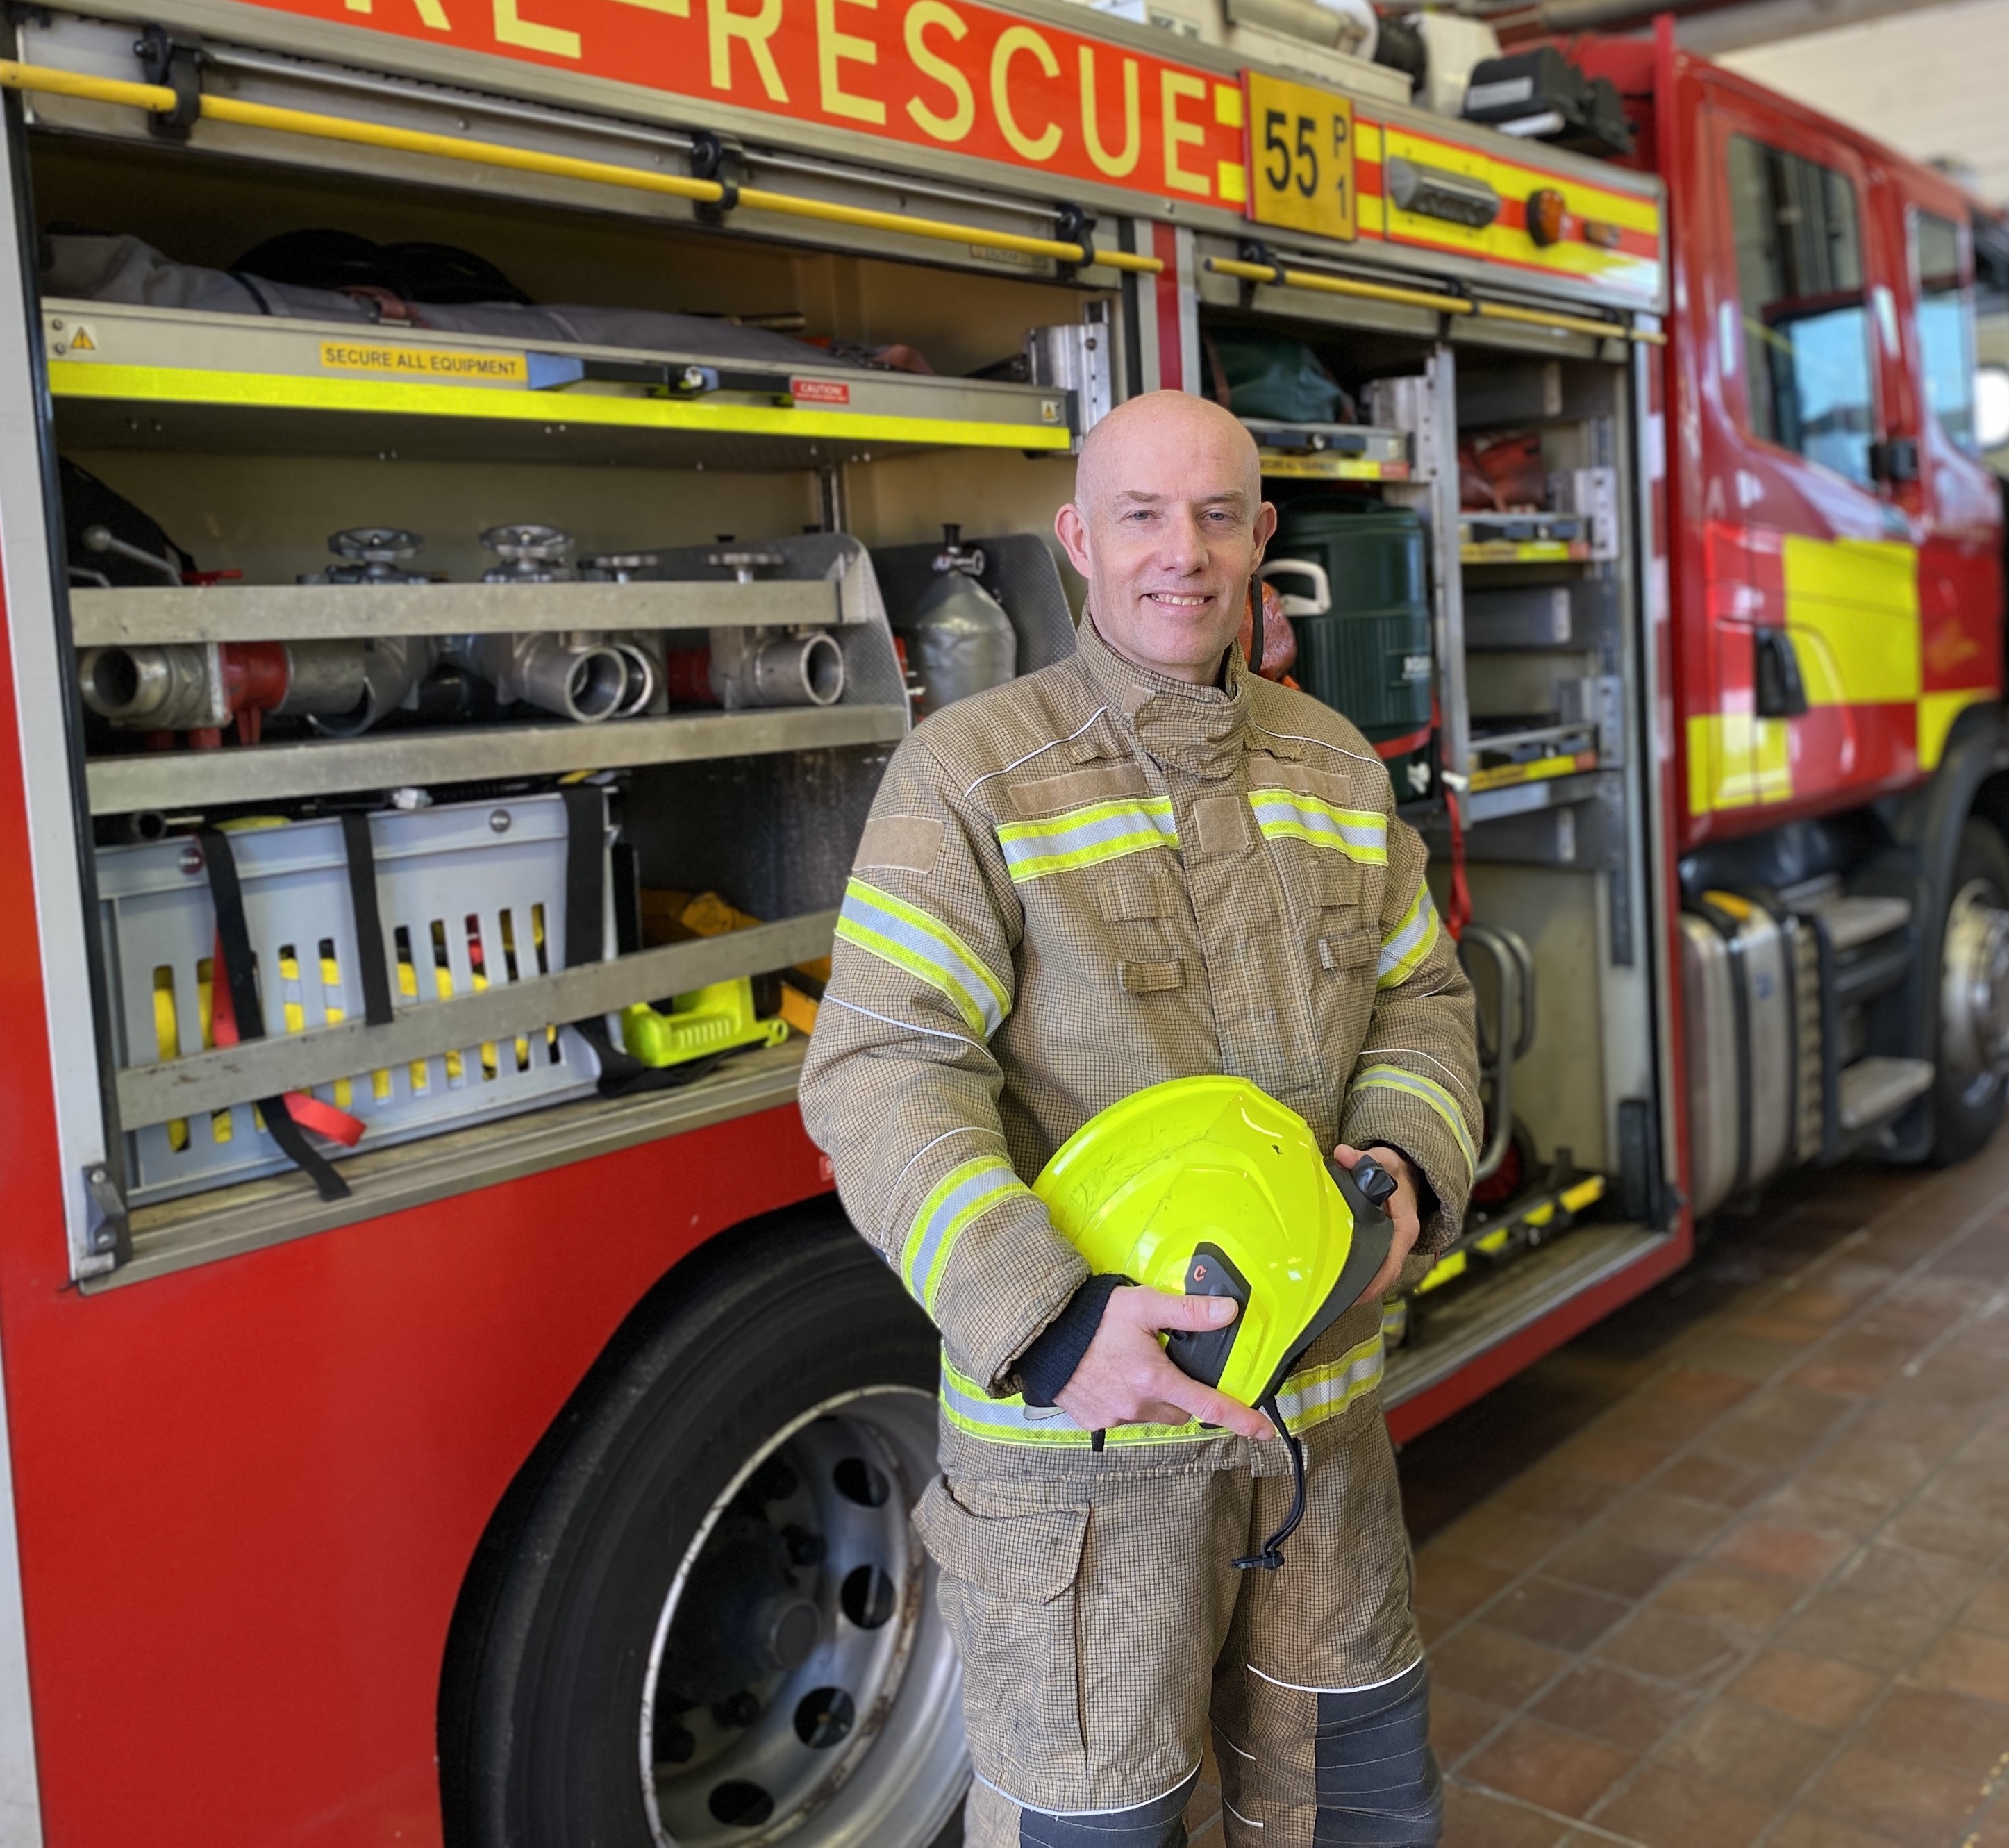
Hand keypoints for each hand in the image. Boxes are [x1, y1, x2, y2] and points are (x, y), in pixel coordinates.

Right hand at [1053, 1286, 1275, 1440]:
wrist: (1043, 1335)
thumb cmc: (1092, 1319)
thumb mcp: (1145, 1305)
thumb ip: (1189, 1311)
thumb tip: (1228, 1311)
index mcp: (1155, 1378)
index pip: (1209, 1405)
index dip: (1241, 1419)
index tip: (1263, 1431)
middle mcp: (1138, 1404)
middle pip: (1180, 1411)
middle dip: (1182, 1394)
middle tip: (1164, 1364)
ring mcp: (1114, 1416)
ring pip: (1152, 1415)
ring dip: (1151, 1397)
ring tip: (1130, 1365)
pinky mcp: (1094, 1421)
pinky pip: (1123, 1417)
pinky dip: (1124, 1402)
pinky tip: (1110, 1378)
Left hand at [1335, 1143, 1421, 1304]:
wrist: (1411, 1170)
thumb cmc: (1400, 1169)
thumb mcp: (1385, 1160)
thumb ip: (1365, 1159)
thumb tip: (1344, 1154)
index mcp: (1404, 1227)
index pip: (1392, 1262)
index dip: (1376, 1281)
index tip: (1358, 1294)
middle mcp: (1400, 1239)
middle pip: (1384, 1273)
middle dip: (1364, 1288)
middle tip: (1339, 1300)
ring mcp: (1393, 1242)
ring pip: (1379, 1269)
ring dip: (1362, 1282)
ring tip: (1337, 1295)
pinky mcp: (1384, 1240)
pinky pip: (1375, 1261)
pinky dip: (1361, 1271)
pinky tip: (1342, 1277)